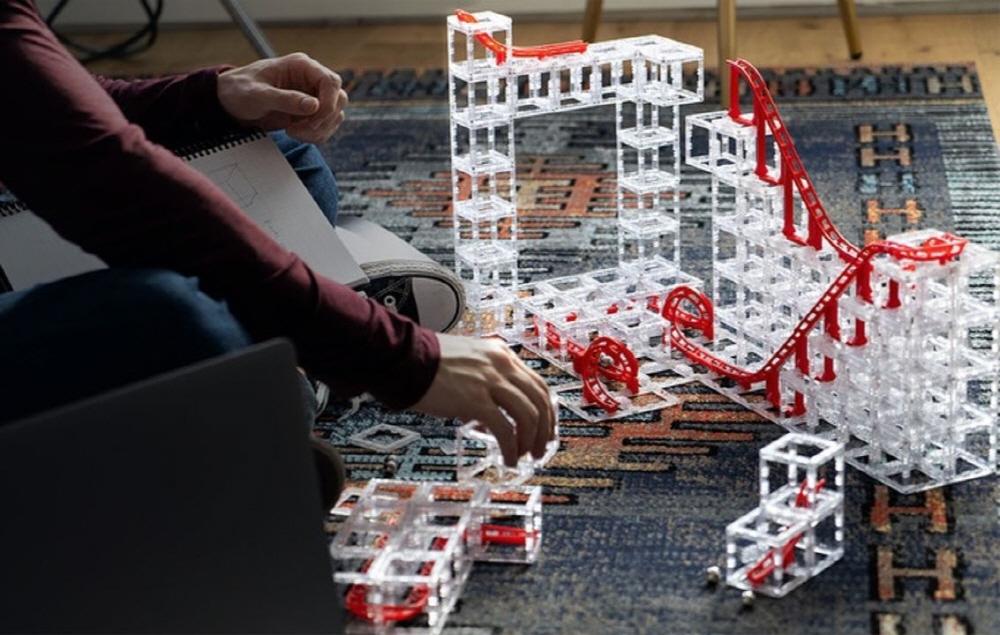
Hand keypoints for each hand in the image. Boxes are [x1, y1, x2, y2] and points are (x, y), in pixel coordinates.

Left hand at [217, 53, 348, 143]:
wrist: (229, 102)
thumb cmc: (240, 90)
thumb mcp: (258, 94)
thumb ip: (286, 99)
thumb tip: (314, 105)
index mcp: (301, 66)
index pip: (331, 81)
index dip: (329, 101)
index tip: (315, 117)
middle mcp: (310, 80)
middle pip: (339, 98)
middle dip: (324, 118)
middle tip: (301, 129)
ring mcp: (312, 97)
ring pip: (335, 115)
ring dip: (320, 129)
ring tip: (294, 133)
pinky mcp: (309, 113)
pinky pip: (325, 126)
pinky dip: (316, 135)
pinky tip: (297, 135)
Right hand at [412, 334, 556, 466]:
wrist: (402, 357)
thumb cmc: (426, 360)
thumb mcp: (467, 360)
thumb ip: (485, 380)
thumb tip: (491, 412)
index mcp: (500, 353)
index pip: (537, 383)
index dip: (546, 410)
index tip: (545, 427)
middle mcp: (500, 364)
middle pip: (539, 399)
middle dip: (544, 429)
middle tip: (539, 448)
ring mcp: (490, 381)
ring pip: (529, 415)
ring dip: (530, 441)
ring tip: (523, 456)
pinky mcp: (476, 400)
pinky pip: (505, 429)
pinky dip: (511, 448)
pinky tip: (507, 458)